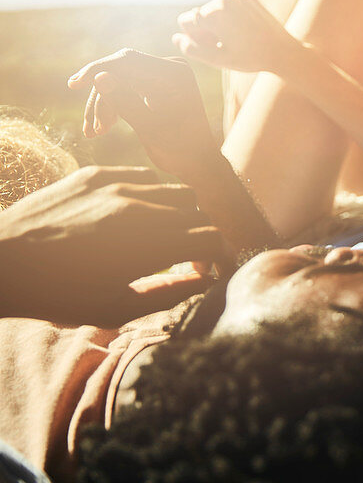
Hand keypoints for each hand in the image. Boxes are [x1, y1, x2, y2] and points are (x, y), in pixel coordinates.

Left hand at [0, 166, 222, 325]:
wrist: (0, 263)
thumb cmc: (59, 295)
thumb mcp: (117, 308)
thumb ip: (169, 294)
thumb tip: (205, 281)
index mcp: (149, 245)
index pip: (211, 239)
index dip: (219, 257)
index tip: (212, 271)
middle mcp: (140, 208)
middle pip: (199, 214)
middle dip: (202, 237)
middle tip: (188, 258)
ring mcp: (117, 185)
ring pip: (176, 191)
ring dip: (182, 214)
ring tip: (164, 234)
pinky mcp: (95, 174)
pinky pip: (143, 176)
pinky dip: (152, 195)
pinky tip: (136, 215)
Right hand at [68, 50, 220, 182]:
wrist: (198, 163)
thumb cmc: (181, 150)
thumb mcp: (150, 128)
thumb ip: (125, 102)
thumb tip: (98, 77)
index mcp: (175, 72)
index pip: (128, 61)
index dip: (98, 70)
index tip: (73, 84)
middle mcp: (169, 68)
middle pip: (119, 70)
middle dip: (101, 97)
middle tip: (90, 127)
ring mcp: (160, 76)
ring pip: (117, 82)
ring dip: (103, 106)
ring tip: (95, 133)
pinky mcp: (152, 86)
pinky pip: (123, 90)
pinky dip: (110, 107)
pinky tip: (101, 129)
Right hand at [174, 0, 304, 73]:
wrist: (283, 52)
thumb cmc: (251, 58)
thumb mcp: (218, 59)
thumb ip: (192, 49)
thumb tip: (176, 38)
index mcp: (214, 13)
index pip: (185, 21)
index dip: (193, 37)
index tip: (209, 47)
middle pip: (200, 15)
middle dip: (206, 30)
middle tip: (224, 46)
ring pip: (216, 10)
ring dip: (219, 24)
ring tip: (235, 40)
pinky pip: (232, 8)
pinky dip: (233, 19)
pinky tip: (246, 33)